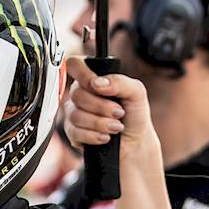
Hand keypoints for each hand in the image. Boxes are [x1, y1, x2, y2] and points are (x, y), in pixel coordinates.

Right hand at [62, 55, 162, 173]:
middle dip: (101, 106)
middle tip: (118, 113)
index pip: (74, 65)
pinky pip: (74, 132)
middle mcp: (80, 95)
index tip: (98, 86)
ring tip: (116, 127)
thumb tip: (98, 83)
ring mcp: (74, 114)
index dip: (83, 75)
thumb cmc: (134, 115)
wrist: (136, 143)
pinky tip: (106, 137)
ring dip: (100, 123)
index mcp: (92, 79)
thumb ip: (120, 82)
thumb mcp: (136, 92)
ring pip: (76, 115)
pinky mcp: (72, 133)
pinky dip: (94, 135)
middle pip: (76, 94)